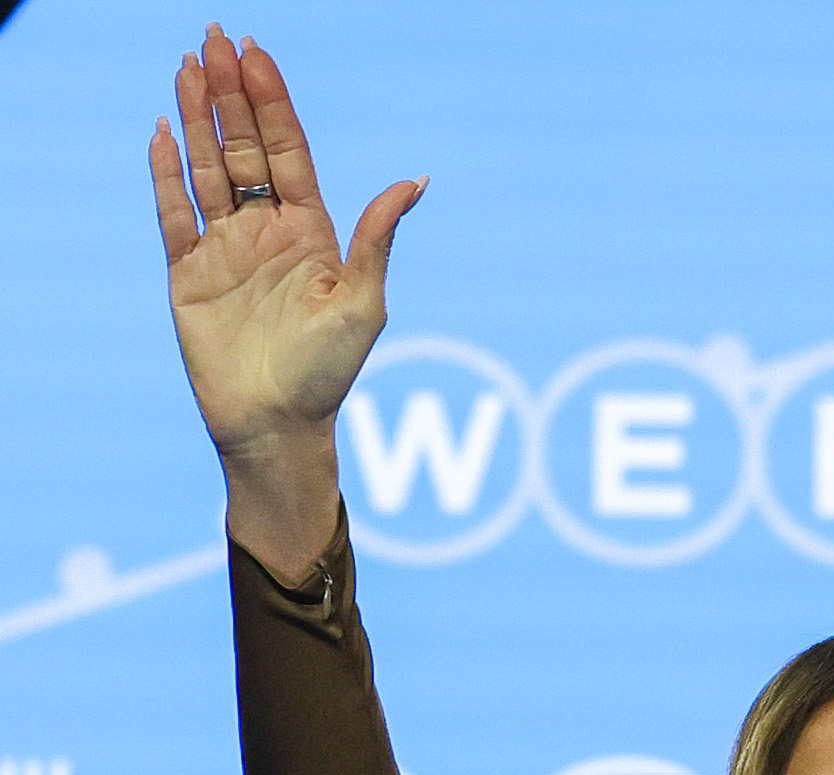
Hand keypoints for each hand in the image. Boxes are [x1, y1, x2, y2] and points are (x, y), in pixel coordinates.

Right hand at [149, 29, 422, 578]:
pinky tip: (163, 131)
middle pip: (243, 147)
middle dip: (230, 94)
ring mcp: (225, 248)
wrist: (277, 424)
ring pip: (207, 167)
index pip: (288, 151)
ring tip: (188, 65)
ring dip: (196, 117)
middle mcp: (266, 232)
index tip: (257, 54)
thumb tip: (416, 179)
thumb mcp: (364, 300)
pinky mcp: (187, 271)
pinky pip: (174, 211)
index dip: (272, 103)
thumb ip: (377, 236)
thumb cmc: (329, 372)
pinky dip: (167, 173)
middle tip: (215, 37)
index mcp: (311, 233)